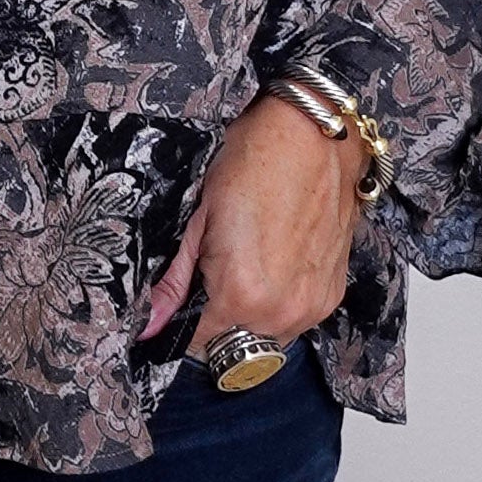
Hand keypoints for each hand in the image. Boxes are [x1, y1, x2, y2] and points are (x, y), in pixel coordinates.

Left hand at [133, 92, 364, 365]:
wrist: (315, 134)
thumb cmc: (255, 162)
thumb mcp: (199, 219)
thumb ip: (174, 283)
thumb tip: (148, 327)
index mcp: (242, 295)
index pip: (199, 345)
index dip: (181, 329)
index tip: (177, 310)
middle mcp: (283, 311)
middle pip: (235, 347)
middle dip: (216, 323)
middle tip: (212, 277)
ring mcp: (313, 305)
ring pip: (267, 337)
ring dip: (250, 317)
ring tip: (245, 267)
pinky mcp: (333, 293)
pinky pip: (296, 319)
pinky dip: (279, 304)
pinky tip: (273, 265)